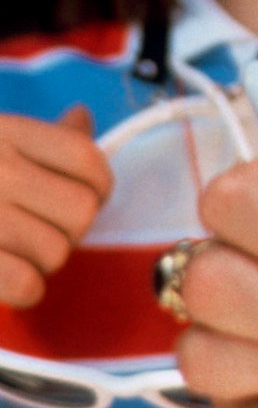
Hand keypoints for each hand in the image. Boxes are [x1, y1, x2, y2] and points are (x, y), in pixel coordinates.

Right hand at [0, 108, 112, 306]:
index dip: (98, 184)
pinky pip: (26, 285)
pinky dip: (24, 288)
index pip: (87, 158)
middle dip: (70, 227)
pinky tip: (8, 275)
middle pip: (81, 211)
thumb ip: (42, 136)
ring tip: (16, 249)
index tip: (87, 195)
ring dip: (43, 260)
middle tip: (42, 227)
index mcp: (7, 133)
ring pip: (57, 253)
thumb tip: (81, 120)